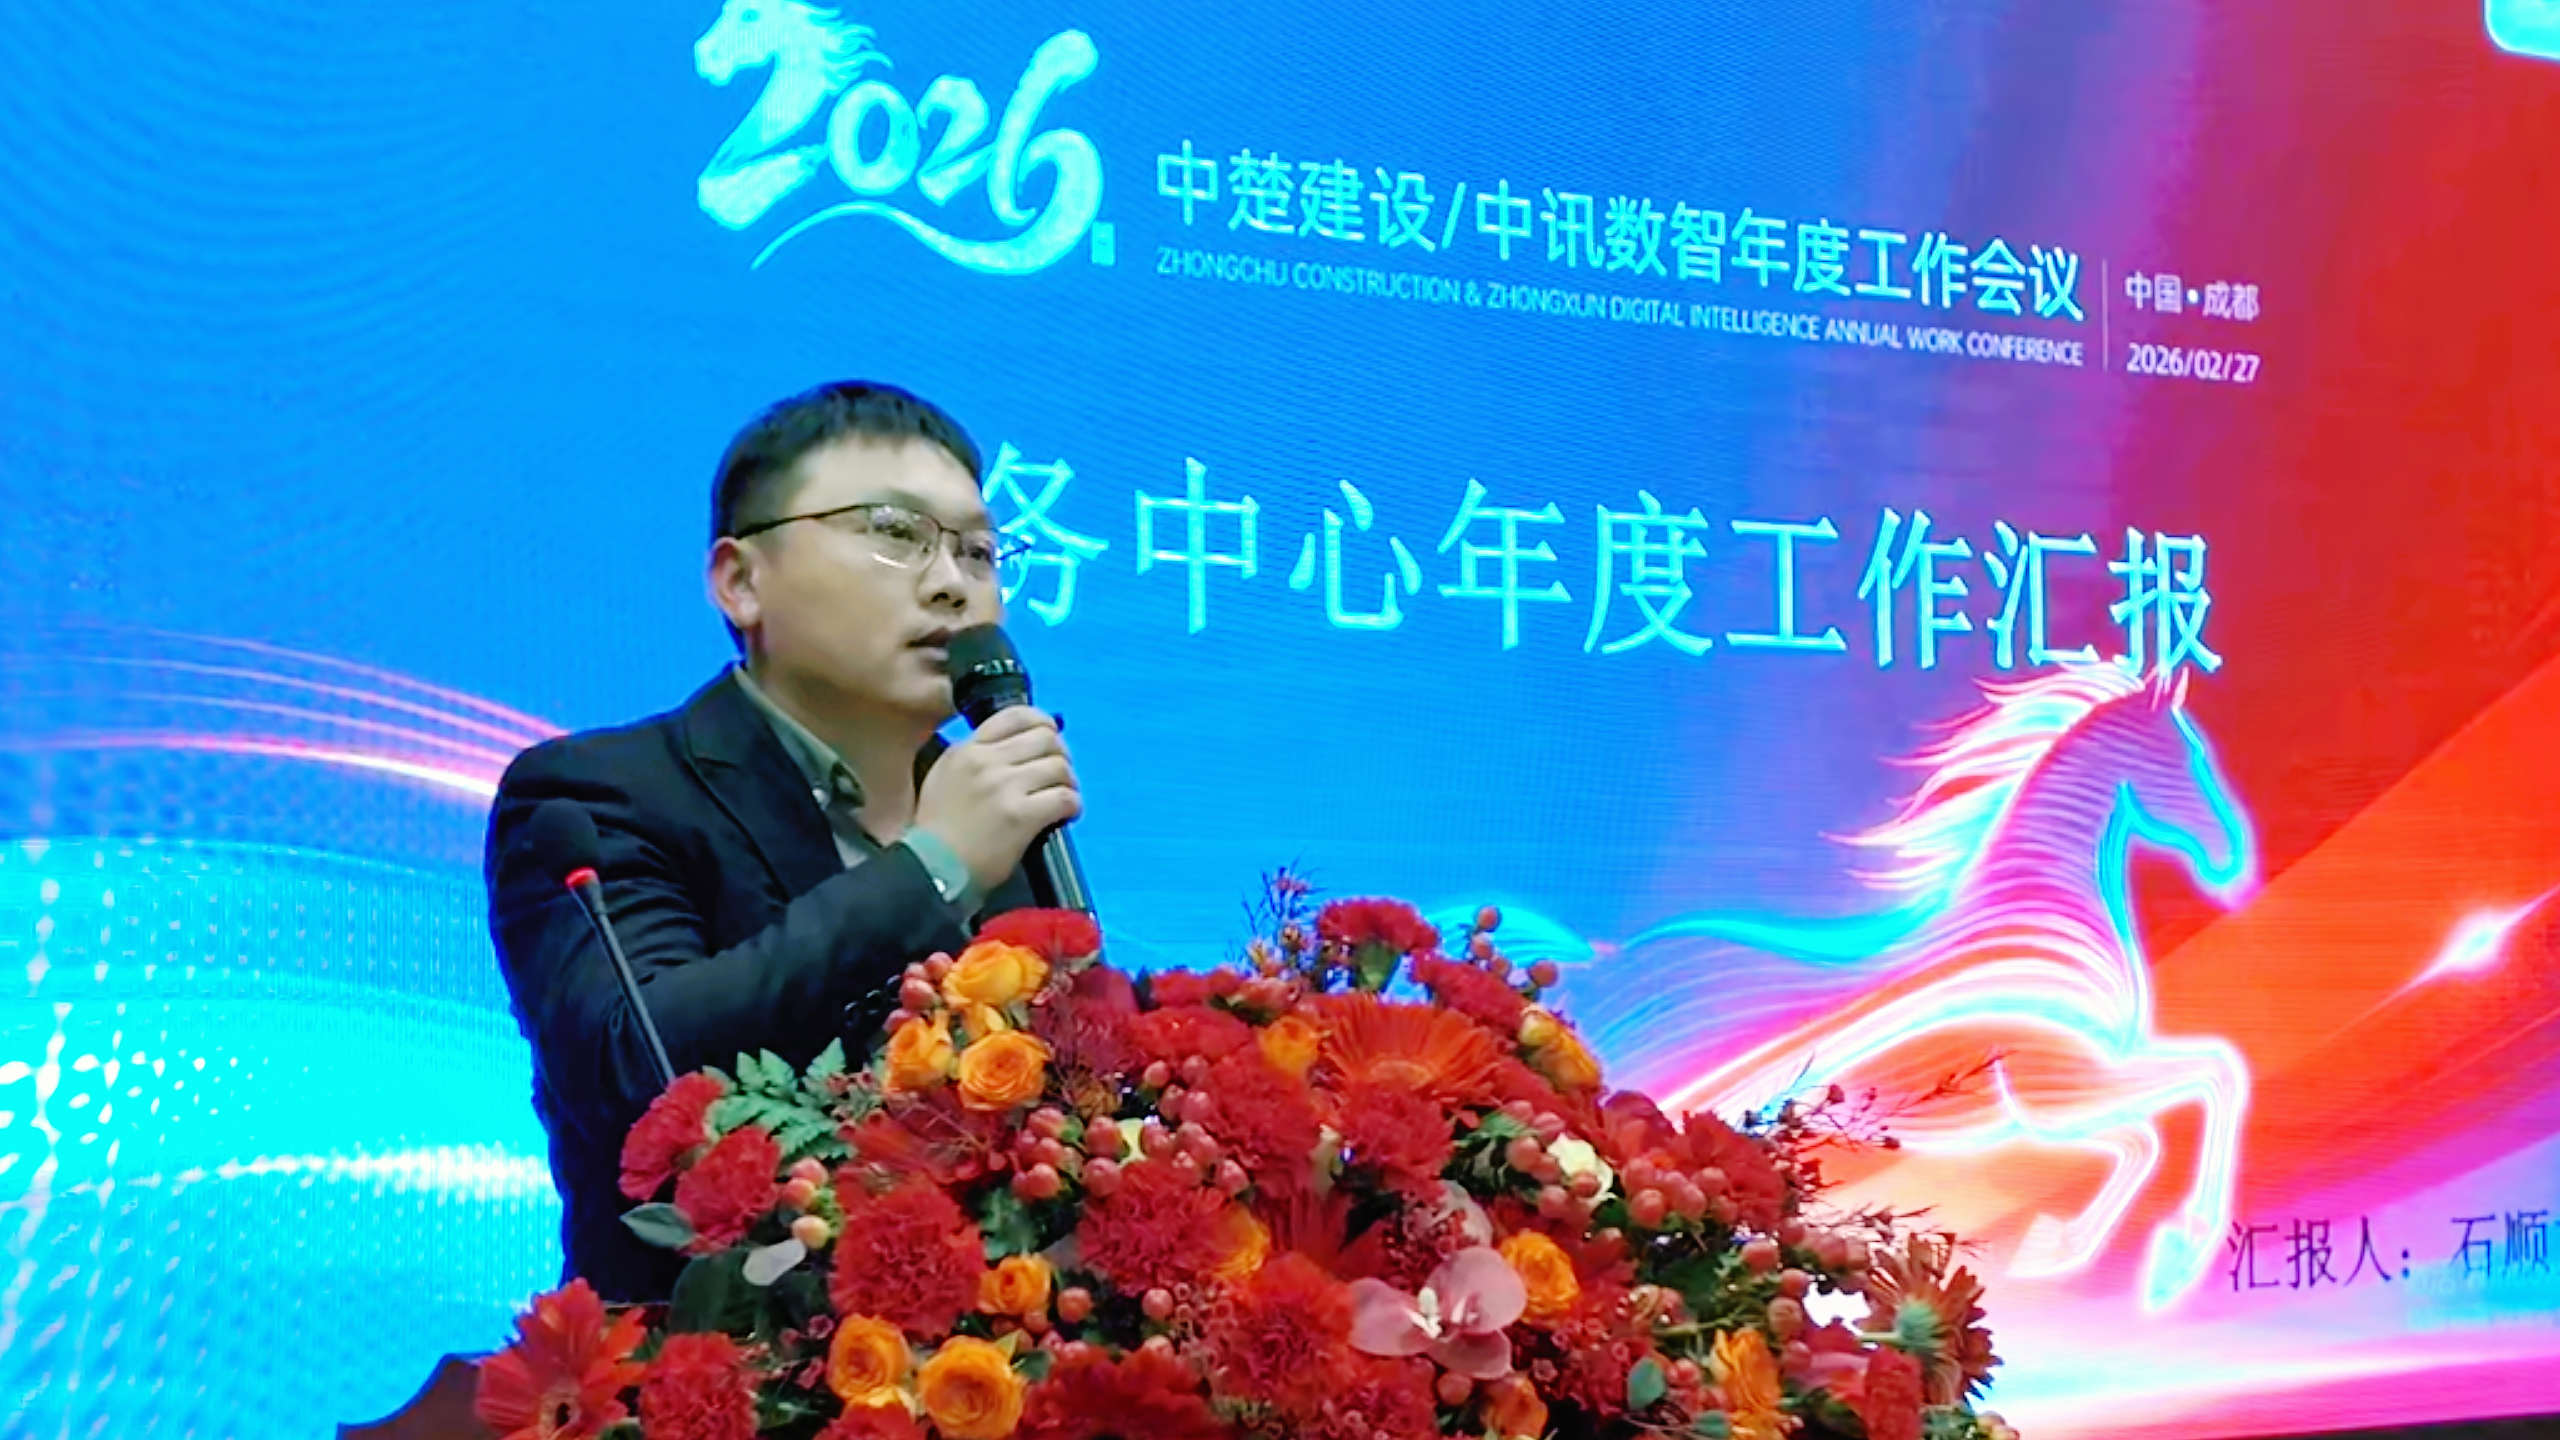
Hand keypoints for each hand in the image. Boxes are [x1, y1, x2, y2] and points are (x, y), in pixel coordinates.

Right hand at [913, 706, 1080, 893]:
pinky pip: (1064, 797)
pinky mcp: (1021, 815)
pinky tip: (1068, 814)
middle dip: (1061, 754)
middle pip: (1045, 738)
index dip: (1043, 723)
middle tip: (1061, 774)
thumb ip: (974, 758)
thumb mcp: (944, 777)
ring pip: (1059, 766)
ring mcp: (1004, 786)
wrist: (931, 868)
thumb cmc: (937, 830)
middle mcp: (986, 761)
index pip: (1016, 716)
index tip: (1051, 737)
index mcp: (967, 749)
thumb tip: (1013, 751)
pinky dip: (1073, 805)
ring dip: (1070, 782)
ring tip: (1065, 796)